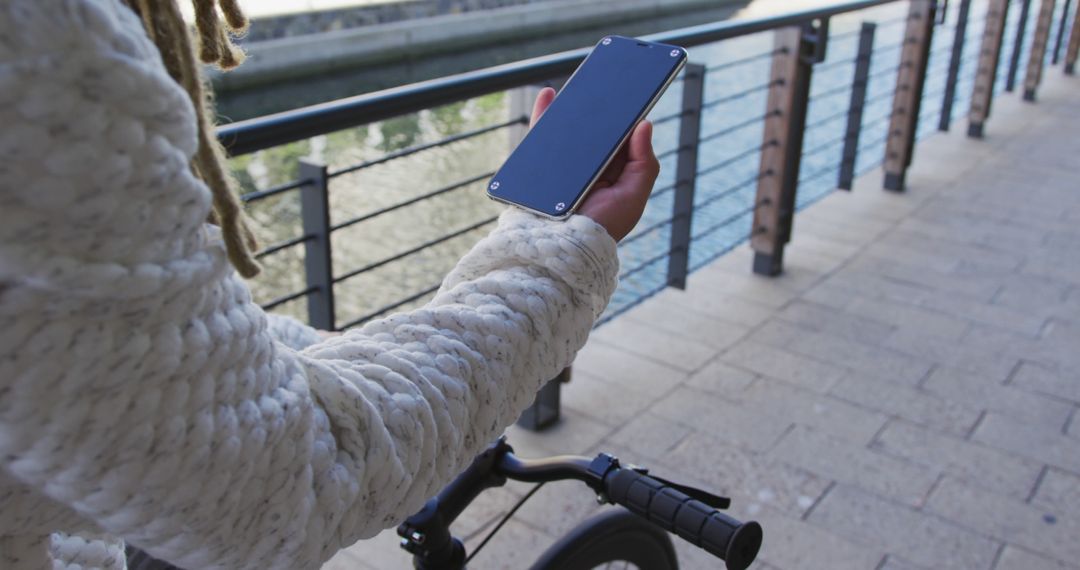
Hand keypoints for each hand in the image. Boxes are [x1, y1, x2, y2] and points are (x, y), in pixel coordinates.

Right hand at [529, 87, 659, 241]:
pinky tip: (549, 94)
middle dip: (600, 105)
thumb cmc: (602, 227)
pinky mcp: (542, 166)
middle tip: (606, 79)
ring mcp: (565, 166)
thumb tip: (645, 124)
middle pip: (596, 129)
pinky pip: (543, 135)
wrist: (564, 247)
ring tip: (581, 84)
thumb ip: (643, 163)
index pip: (621, 138)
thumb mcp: (633, 197)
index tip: (632, 89)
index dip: (626, 114)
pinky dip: (545, 114)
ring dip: (574, 106)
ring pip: (570, 129)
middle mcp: (590, 167)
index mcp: (613, 173)